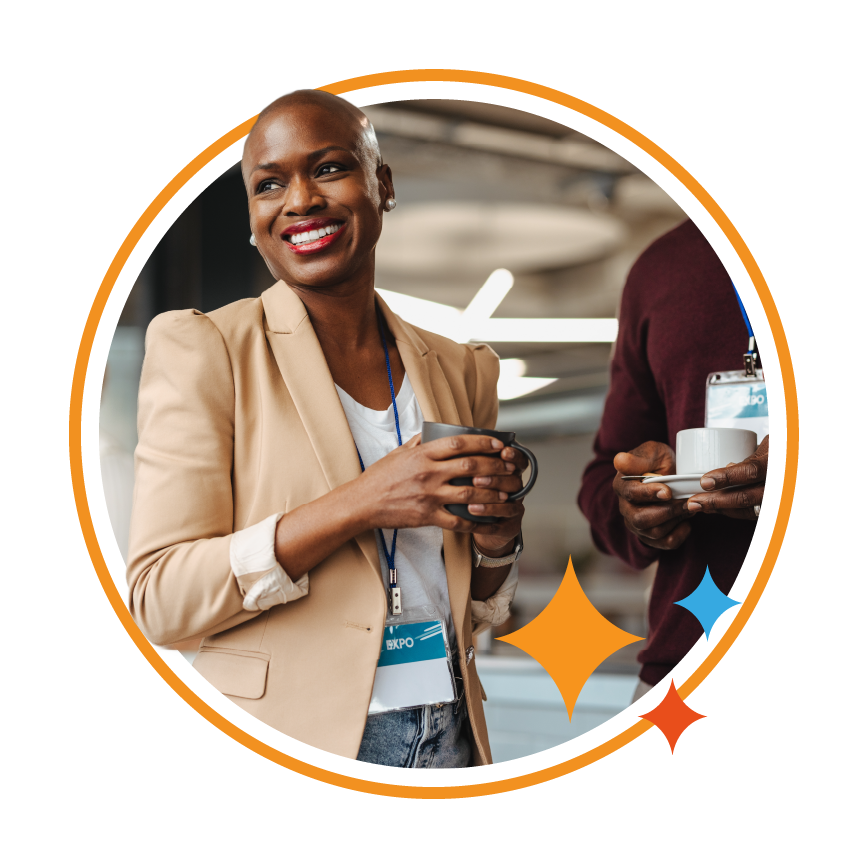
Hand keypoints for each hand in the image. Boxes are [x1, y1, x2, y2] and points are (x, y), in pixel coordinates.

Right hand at [354, 433, 518, 535]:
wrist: (362, 503)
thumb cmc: (379, 477)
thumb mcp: (398, 453)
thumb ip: (418, 443)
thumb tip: (430, 432)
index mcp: (423, 454)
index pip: (459, 444)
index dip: (483, 442)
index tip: (498, 443)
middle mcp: (428, 473)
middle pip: (471, 467)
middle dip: (495, 466)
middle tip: (510, 467)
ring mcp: (429, 495)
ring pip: (469, 494)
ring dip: (492, 493)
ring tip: (506, 493)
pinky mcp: (427, 516)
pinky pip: (457, 521)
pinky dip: (475, 522)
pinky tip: (487, 521)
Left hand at [470, 444, 527, 553]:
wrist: (480, 523)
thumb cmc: (473, 492)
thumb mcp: (471, 474)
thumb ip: (469, 459)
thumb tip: (453, 439)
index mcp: (510, 474)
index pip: (520, 461)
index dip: (514, 456)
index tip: (503, 451)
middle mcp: (516, 491)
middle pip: (514, 482)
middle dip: (495, 480)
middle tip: (476, 480)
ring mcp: (514, 510)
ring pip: (508, 505)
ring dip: (489, 504)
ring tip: (470, 505)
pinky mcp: (509, 528)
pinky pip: (498, 527)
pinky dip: (484, 523)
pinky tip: (470, 520)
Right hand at [612, 441, 692, 549]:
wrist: (669, 475)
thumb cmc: (658, 462)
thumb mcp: (651, 452)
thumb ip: (638, 458)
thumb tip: (620, 460)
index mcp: (622, 485)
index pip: (630, 493)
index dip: (649, 494)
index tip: (668, 491)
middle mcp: (625, 507)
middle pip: (640, 520)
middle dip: (666, 512)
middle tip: (685, 502)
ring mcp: (635, 523)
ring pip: (653, 532)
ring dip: (675, 521)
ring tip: (689, 507)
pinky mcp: (649, 535)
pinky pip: (664, 543)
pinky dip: (679, 535)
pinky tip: (686, 522)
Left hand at [686, 434, 785, 519]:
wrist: (816, 470)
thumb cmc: (791, 453)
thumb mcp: (775, 447)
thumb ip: (752, 460)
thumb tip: (726, 469)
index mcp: (784, 461)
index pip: (753, 470)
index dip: (727, 477)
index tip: (705, 482)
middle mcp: (787, 483)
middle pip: (749, 496)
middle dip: (718, 501)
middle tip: (694, 503)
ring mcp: (787, 501)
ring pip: (753, 511)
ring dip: (724, 510)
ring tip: (702, 507)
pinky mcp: (784, 512)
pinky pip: (759, 516)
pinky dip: (738, 514)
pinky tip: (721, 510)